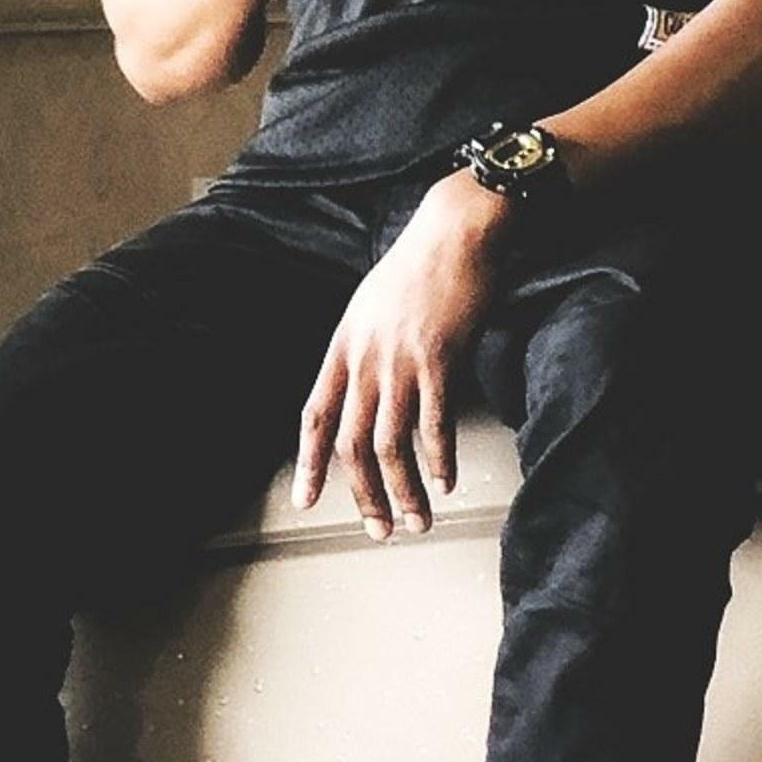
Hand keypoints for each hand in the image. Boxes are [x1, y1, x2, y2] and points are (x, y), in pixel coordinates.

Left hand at [296, 174, 511, 536]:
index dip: (308, 465)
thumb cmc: (421, 264)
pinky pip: (434, 424)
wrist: (456, 231)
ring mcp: (400, 361)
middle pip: (351, 444)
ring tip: (419, 519)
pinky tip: (447, 481)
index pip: (314, 417)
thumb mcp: (372, 305)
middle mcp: (364, 359)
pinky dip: (439, 460)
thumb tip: (369, 387)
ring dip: (404, 492)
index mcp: (343, 346)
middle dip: (364, 496)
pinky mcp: (439, 359)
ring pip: (390, 444)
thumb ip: (365, 348)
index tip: (305, 501)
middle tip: (379, 529)